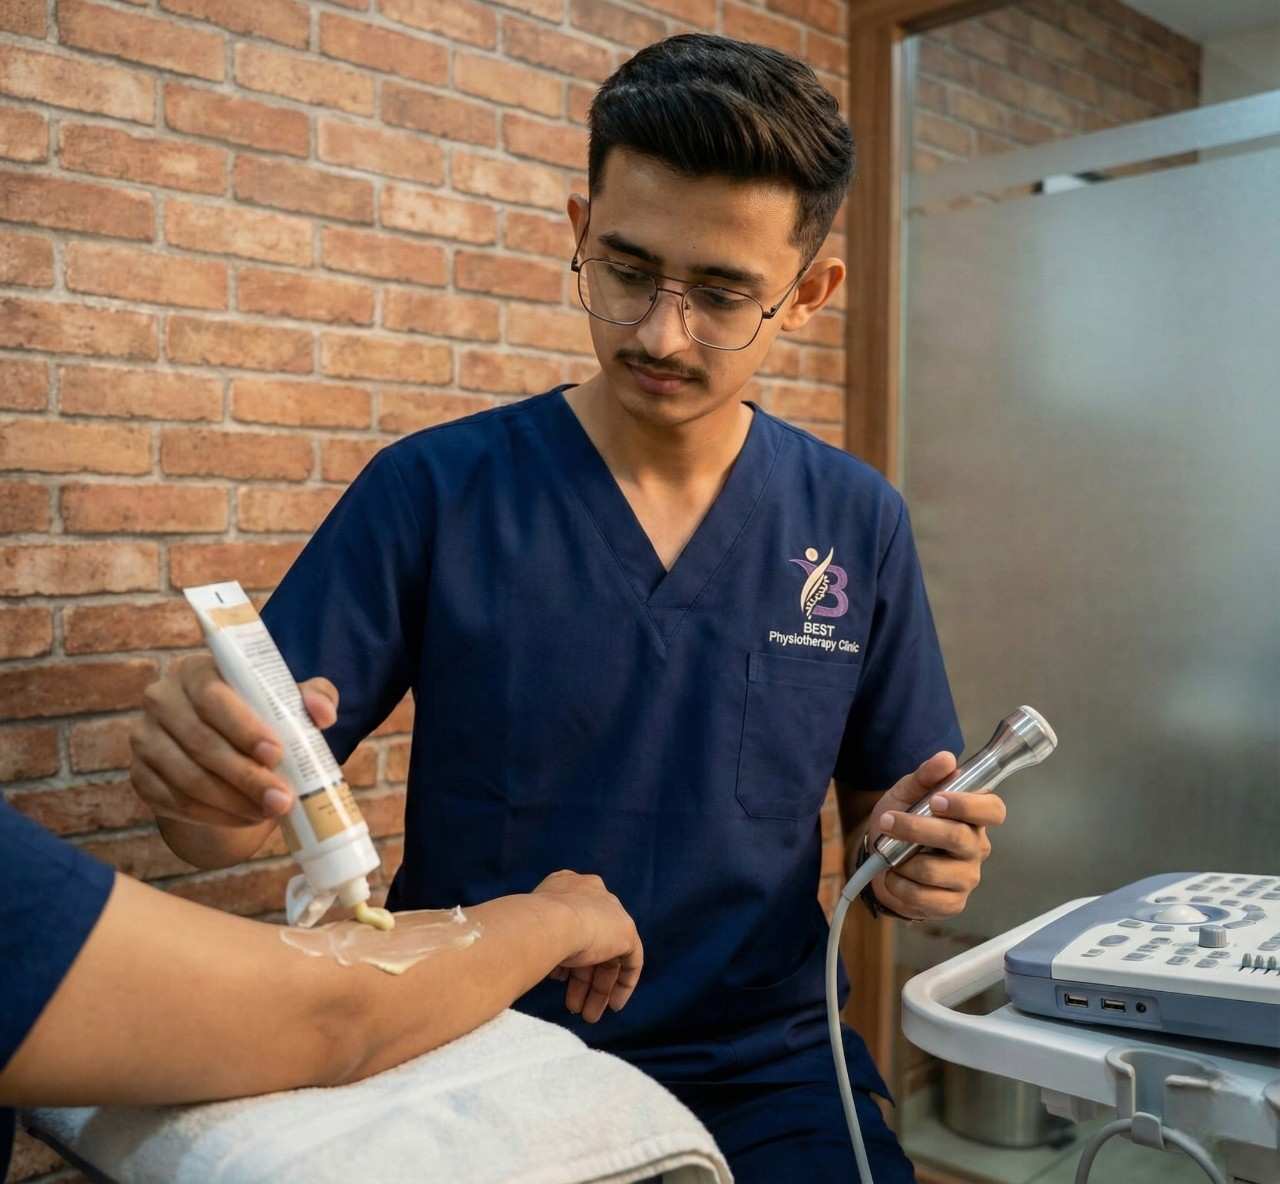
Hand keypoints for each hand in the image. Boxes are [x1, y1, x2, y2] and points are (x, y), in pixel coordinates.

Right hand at [130, 654, 338, 827]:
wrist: (223, 749)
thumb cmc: (260, 715)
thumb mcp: (288, 700)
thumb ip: (312, 696)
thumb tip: (322, 712)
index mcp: (195, 671)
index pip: (213, 696)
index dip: (243, 727)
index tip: (276, 753)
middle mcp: (161, 699)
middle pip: (200, 742)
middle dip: (245, 776)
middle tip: (281, 799)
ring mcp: (144, 739)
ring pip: (187, 778)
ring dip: (232, 801)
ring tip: (270, 812)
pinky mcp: (140, 776)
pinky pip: (174, 802)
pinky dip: (213, 815)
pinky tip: (245, 818)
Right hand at [532, 870, 643, 1022]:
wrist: (547, 922)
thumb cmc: (526, 927)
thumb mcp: (528, 929)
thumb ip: (540, 939)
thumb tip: (542, 965)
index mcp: (565, 885)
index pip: (570, 921)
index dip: (565, 956)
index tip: (558, 980)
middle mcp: (590, 892)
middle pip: (590, 942)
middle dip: (581, 979)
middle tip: (573, 1006)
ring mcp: (610, 910)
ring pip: (607, 956)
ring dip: (596, 989)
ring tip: (587, 1015)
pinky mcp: (626, 930)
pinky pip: (630, 960)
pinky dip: (622, 984)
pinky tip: (613, 1006)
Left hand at [864, 752, 1006, 920]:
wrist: (880, 857)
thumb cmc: (901, 819)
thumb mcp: (906, 792)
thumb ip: (925, 775)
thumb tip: (946, 758)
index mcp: (973, 816)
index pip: (994, 809)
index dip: (969, 805)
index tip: (937, 800)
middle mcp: (977, 847)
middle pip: (958, 838)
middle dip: (916, 828)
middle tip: (887, 821)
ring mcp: (966, 878)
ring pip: (934, 870)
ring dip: (900, 860)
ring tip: (889, 854)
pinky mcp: (952, 904)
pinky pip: (923, 897)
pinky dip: (898, 885)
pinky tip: (893, 877)